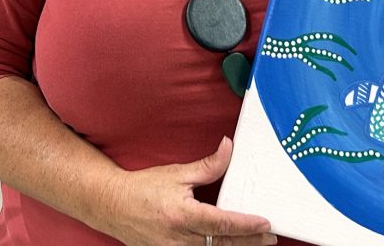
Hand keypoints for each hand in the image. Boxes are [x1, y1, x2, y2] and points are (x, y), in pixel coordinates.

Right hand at [102, 137, 276, 245]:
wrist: (112, 205)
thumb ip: (207, 166)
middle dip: (249, 242)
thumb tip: (229, 147)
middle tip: (271, 237)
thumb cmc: (144, 187)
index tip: (265, 223)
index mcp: (182, 216)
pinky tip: (228, 245)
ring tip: (255, 242)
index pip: (221, 224)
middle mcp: (179, 239)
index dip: (246, 226)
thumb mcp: (177, 172)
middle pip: (222, 244)